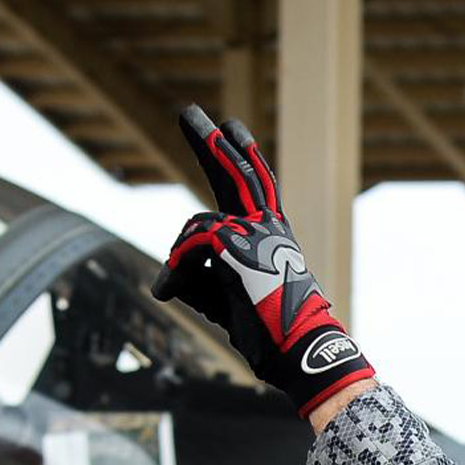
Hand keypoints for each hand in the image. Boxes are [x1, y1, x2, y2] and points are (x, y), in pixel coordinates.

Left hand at [151, 107, 376, 417]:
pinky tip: (166, 290)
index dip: (243, 155)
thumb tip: (170, 276)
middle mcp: (269, 227)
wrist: (298, 352)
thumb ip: (202, 279)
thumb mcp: (229, 299)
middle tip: (188, 112)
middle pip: (238, 172)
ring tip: (168, 286)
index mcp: (274, 235)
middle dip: (210, 142)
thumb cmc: (268, 335)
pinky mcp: (237, 248)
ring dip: (178, 257)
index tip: (231, 129)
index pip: (257, 185)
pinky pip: (190, 248)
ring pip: (199, 225)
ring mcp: (256, 234)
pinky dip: (175, 269)